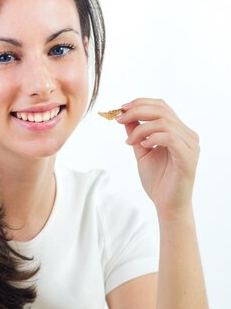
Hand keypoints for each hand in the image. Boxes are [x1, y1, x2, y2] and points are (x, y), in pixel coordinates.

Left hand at [116, 98, 199, 220]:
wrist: (167, 205)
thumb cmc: (158, 181)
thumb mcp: (142, 152)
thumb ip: (136, 134)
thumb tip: (125, 117)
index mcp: (178, 131)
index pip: (162, 107)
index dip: (141, 103)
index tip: (120, 109)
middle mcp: (187, 135)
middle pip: (162, 110)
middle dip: (137, 111)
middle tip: (119, 119)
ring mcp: (190, 145)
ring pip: (164, 122)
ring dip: (141, 128)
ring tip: (130, 141)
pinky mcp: (188, 157)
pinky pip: (170, 138)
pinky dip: (153, 138)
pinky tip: (143, 145)